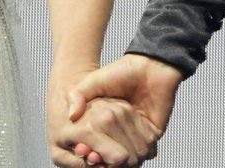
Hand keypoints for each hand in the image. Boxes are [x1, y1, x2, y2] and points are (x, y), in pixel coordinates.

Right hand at [63, 55, 181, 161]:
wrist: (150, 65)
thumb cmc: (121, 72)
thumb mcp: (93, 81)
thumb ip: (78, 95)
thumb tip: (71, 116)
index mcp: (104, 124)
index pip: (96, 148)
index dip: (91, 153)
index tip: (85, 151)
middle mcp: (121, 131)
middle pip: (114, 159)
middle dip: (107, 160)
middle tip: (97, 157)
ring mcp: (137, 134)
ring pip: (132, 159)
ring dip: (124, 158)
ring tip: (117, 155)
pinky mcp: (153, 133)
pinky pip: (148, 150)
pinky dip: (140, 149)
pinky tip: (131, 145)